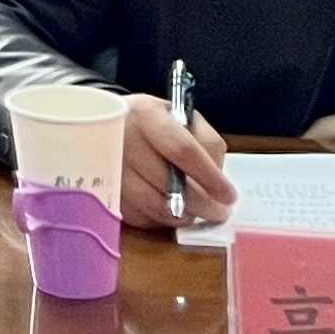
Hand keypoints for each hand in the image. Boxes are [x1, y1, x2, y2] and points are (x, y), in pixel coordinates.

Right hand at [119, 91, 231, 226]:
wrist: (105, 126)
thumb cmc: (153, 124)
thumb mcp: (180, 117)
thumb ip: (205, 142)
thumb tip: (218, 179)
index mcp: (145, 115)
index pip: (183, 150)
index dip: (210, 177)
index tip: (228, 195)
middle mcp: (123, 141)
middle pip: (170, 185)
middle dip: (202, 204)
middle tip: (219, 212)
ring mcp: (110, 170)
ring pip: (157, 207)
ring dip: (183, 214)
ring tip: (194, 208)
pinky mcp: (106, 194)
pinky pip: (142, 217)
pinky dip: (162, 218)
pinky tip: (169, 206)